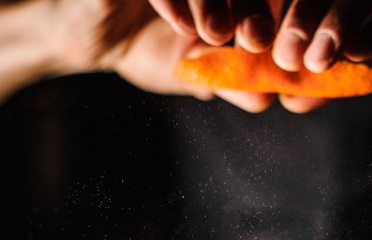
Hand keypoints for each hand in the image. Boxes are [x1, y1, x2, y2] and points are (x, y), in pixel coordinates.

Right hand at [57, 0, 274, 111]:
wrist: (90, 37)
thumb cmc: (149, 46)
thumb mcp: (193, 70)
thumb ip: (228, 81)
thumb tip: (265, 99)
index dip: (274, 16)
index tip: (281, 48)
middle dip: (250, 5)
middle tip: (256, 39)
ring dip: (210, 0)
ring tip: (216, 36)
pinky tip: (181, 26)